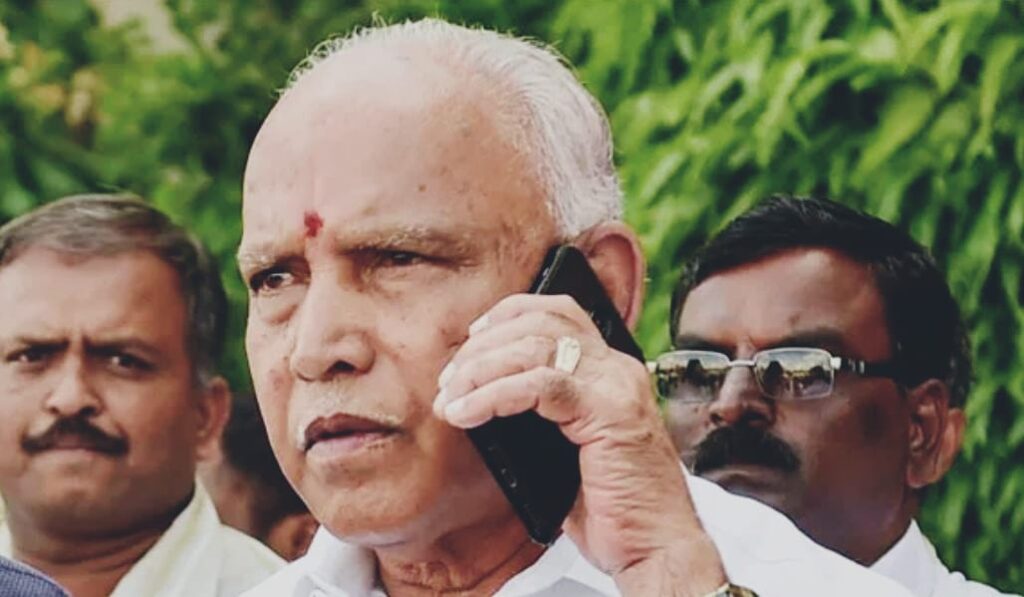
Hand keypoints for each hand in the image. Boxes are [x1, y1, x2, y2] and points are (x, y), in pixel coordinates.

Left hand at [434, 293, 726, 595]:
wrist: (658, 548)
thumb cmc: (614, 510)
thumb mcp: (569, 450)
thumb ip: (540, 416)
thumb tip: (479, 396)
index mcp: (611, 373)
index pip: (559, 312)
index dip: (509, 315)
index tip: (470, 340)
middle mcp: (618, 370)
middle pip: (541, 321)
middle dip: (483, 346)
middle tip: (449, 381)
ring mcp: (617, 387)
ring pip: (536, 346)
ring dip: (480, 368)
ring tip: (451, 398)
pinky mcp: (610, 413)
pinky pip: (540, 384)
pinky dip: (494, 394)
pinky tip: (467, 414)